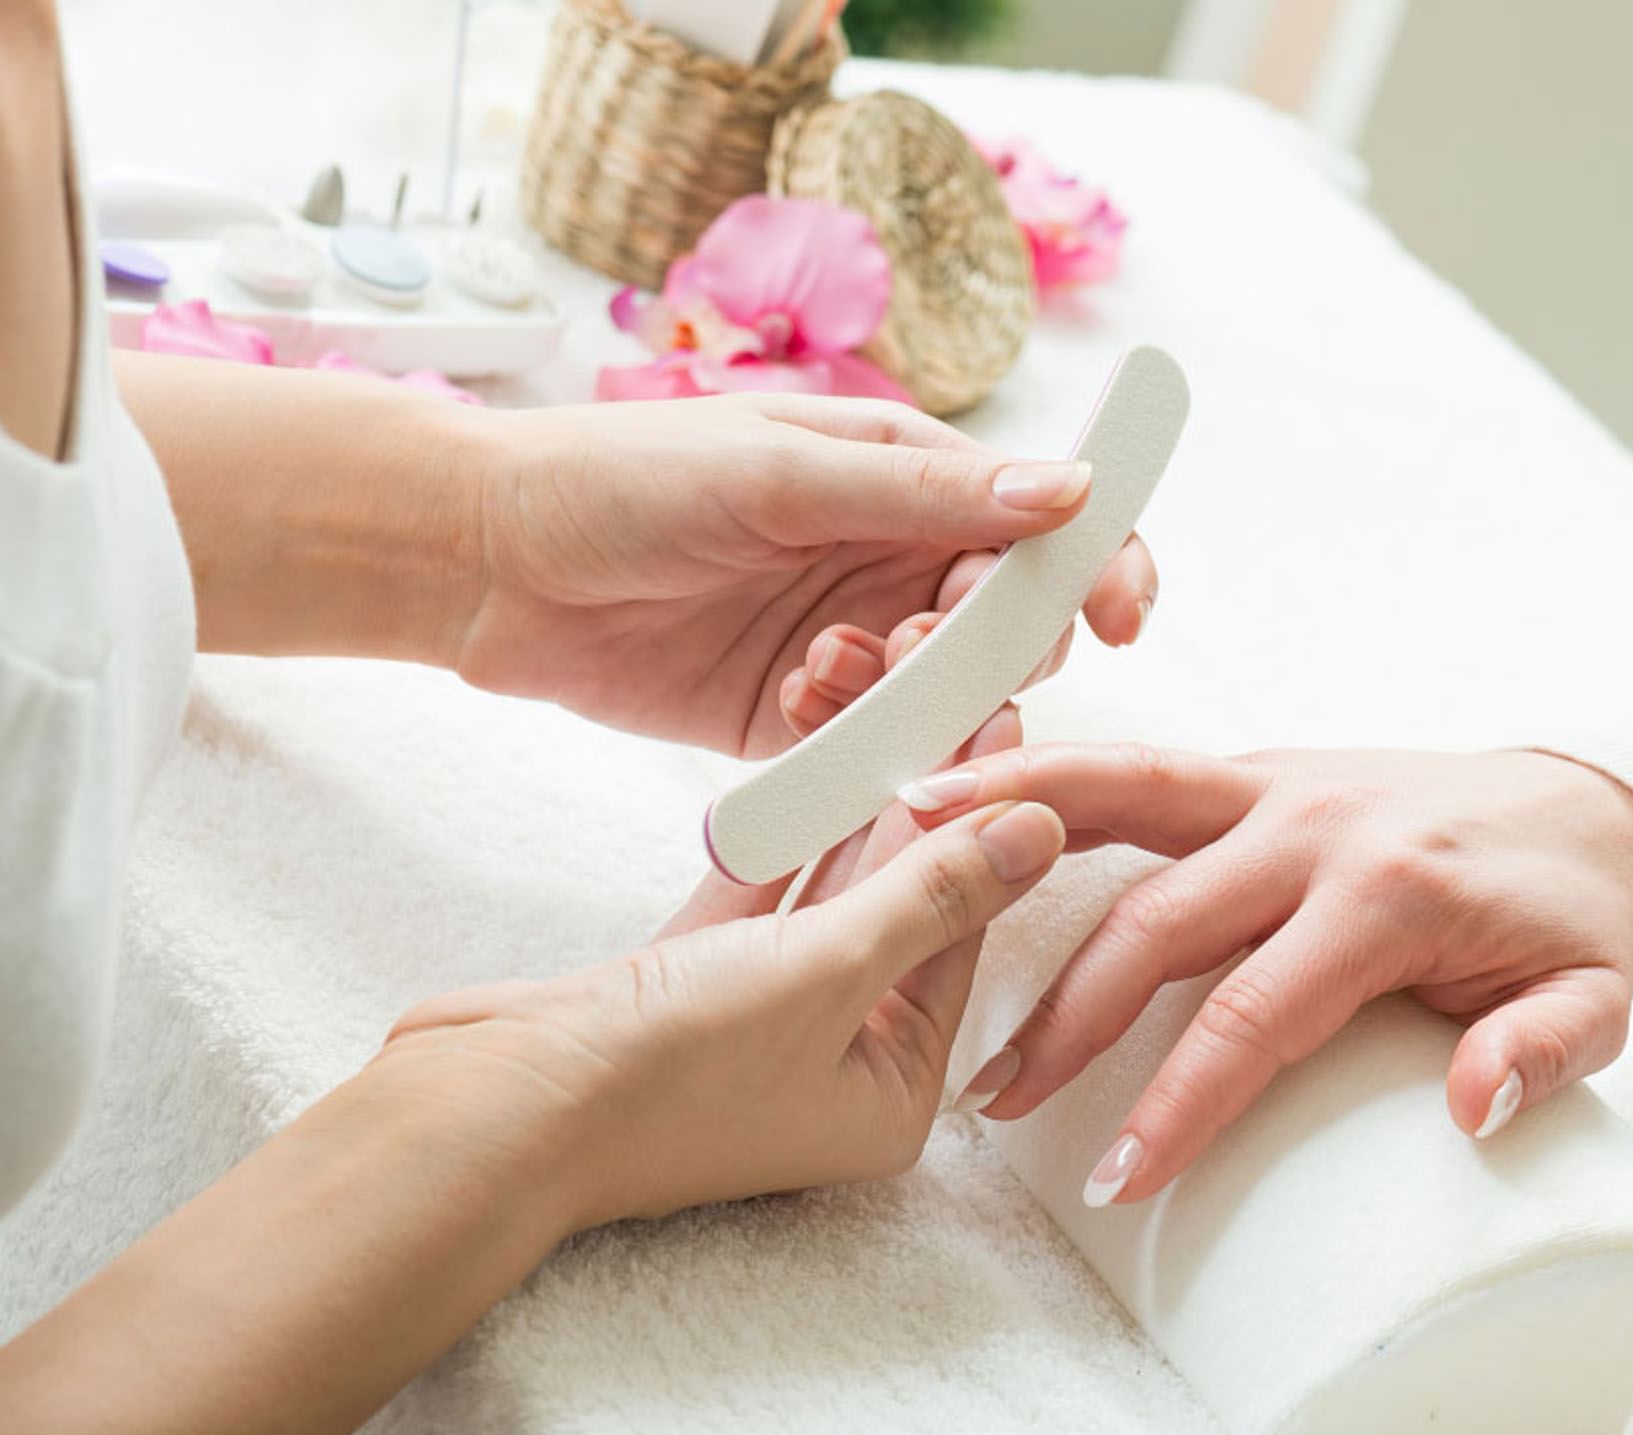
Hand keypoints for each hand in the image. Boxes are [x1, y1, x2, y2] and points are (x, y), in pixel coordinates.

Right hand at [376, 738, 1062, 1224]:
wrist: (491, 1113)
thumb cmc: (670, 1078)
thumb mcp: (825, 973)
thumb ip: (931, 894)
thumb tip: (1041, 830)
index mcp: (892, 1093)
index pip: (961, 938)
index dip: (983, 831)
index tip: (1003, 735)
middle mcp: (834, 1064)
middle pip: (897, 909)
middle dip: (917, 805)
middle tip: (944, 700)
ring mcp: (757, 1026)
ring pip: (823, 894)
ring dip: (848, 806)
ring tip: (883, 704)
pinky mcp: (687, 988)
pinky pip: (754, 896)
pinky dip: (777, 835)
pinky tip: (808, 758)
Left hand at [455, 393, 1156, 755]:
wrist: (490, 559)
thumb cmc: (624, 478)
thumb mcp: (778, 471)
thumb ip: (920, 496)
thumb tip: (1068, 495)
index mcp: (904, 475)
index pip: (1043, 522)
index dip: (1099, 564)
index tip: (1122, 616)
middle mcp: (892, 558)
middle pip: (1010, 624)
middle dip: (991, 646)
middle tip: (921, 648)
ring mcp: (849, 642)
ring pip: (946, 697)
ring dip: (917, 697)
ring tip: (830, 672)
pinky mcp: (796, 717)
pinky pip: (870, 746)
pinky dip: (856, 738)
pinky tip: (794, 702)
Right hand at [896, 745, 1632, 1202]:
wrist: (1595, 802)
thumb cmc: (1575, 912)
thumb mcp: (1599, 995)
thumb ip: (1544, 1051)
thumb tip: (1469, 1112)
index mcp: (1388, 894)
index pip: (1256, 1014)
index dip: (1181, 1101)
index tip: (1124, 1176)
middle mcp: (1311, 825)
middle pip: (1154, 923)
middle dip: (1068, 1020)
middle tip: (999, 1102)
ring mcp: (1273, 784)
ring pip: (1119, 800)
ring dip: (1013, 836)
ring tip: (910, 865)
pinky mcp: (1252, 769)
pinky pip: (1137, 771)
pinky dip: (1051, 774)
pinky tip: (969, 783)